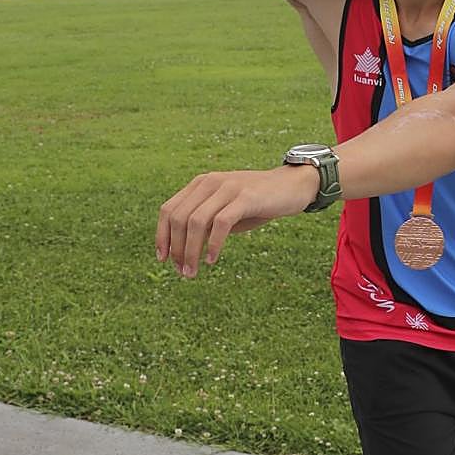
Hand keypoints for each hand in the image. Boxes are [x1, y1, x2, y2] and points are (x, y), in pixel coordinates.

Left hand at [155, 165, 318, 278]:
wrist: (293, 185)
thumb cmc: (258, 203)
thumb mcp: (226, 210)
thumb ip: (206, 223)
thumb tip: (183, 251)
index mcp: (201, 184)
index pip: (168, 209)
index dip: (162, 236)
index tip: (163, 260)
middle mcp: (210, 182)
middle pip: (179, 218)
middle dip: (176, 248)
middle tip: (182, 272)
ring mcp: (227, 188)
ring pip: (196, 221)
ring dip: (190, 251)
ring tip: (192, 272)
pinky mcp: (245, 197)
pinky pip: (221, 223)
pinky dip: (213, 244)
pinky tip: (211, 259)